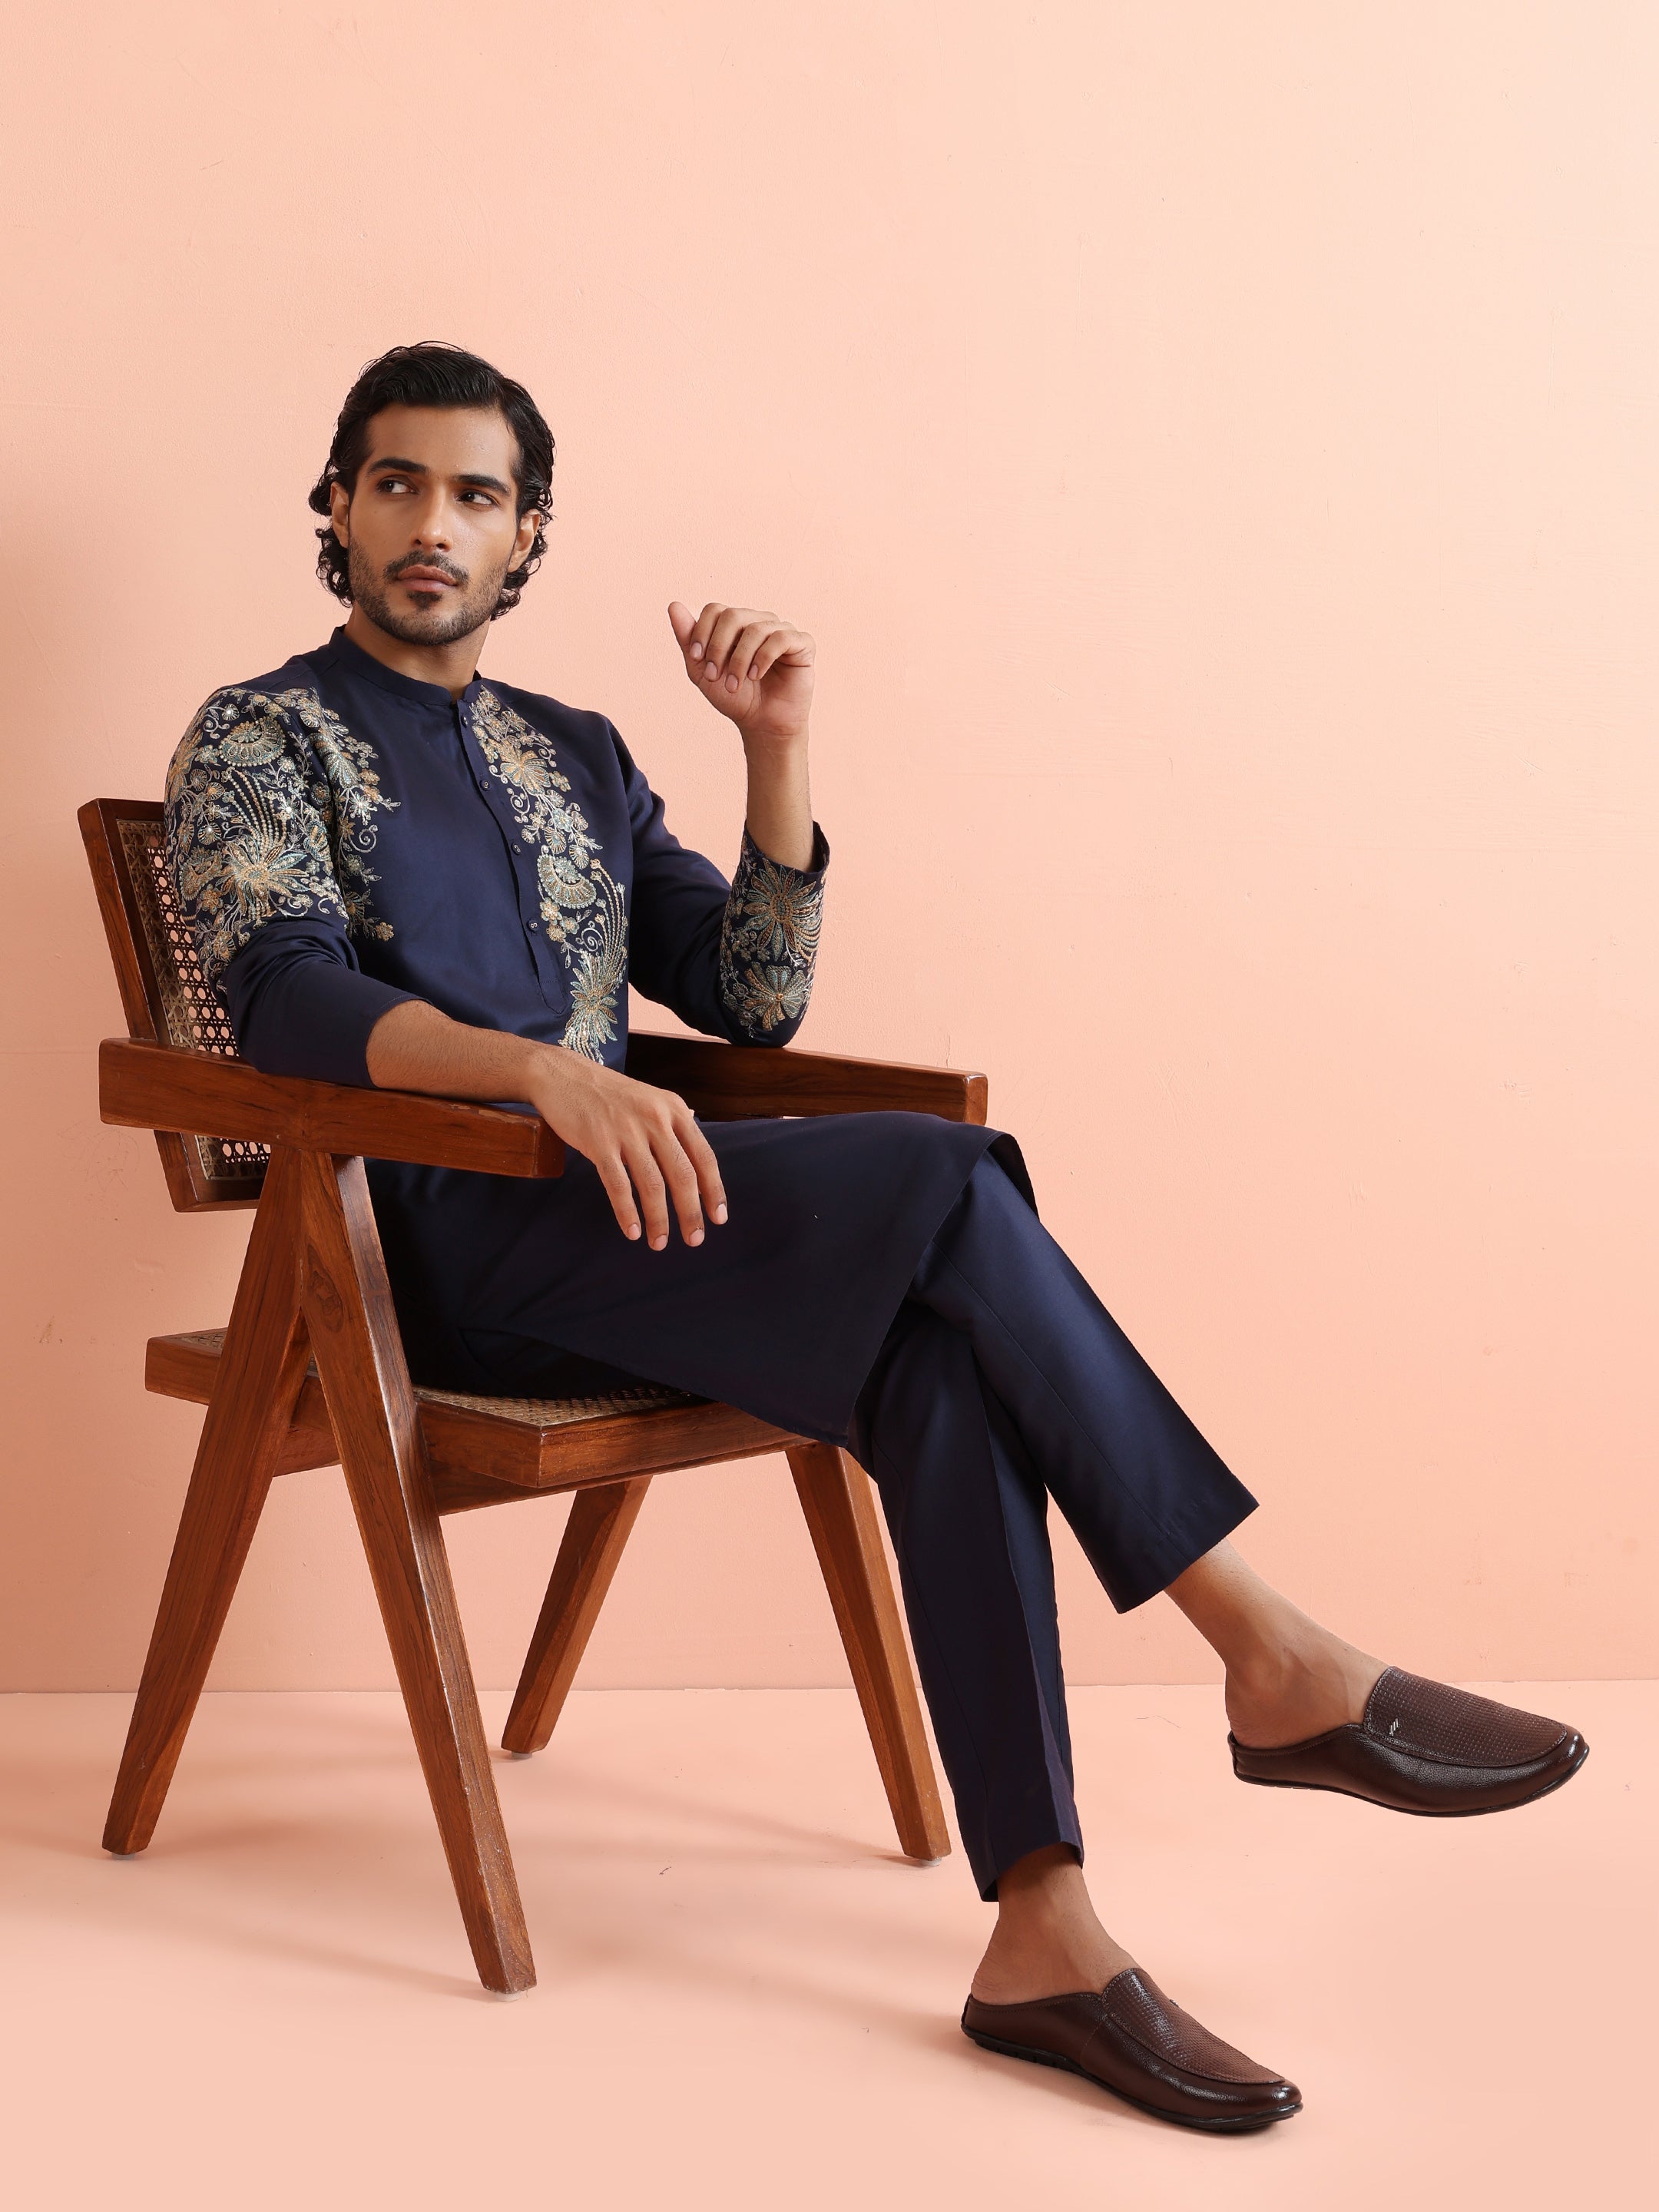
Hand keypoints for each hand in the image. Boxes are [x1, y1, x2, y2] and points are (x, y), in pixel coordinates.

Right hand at [527, 1046, 727, 1249]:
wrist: (564, 1075)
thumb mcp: (651, 1100)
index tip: (719, 1218)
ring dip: (658, 1220)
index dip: (714, 1191)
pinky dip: (627, 1212)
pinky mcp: (598, 1142)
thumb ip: (675, 1126)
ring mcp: (627, 1131)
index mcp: (674, 1110)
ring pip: (652, 1184)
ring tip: (659, 1243)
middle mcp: (656, 1119)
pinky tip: (632, 1231)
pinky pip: (618, 1184)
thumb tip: (697, 1156)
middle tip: (694, 1240)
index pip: (704, 1157)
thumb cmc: (609, 1094)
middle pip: (683, 1175)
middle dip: (691, 1213)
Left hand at [667, 600, 814, 747]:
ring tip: (736, 683)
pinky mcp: (802, 643)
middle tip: (714, 675)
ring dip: (740, 659)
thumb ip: (688, 639)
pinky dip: (764, 657)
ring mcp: (782, 630)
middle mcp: (759, 622)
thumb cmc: (735, 698)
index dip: (703, 632)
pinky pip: (781, 637)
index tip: (698, 659)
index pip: (716, 609)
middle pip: (733, 615)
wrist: (762, 724)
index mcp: (737, 625)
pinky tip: (756, 675)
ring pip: (756, 628)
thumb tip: (673, 605)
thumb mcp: (702, 670)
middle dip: (719, 646)